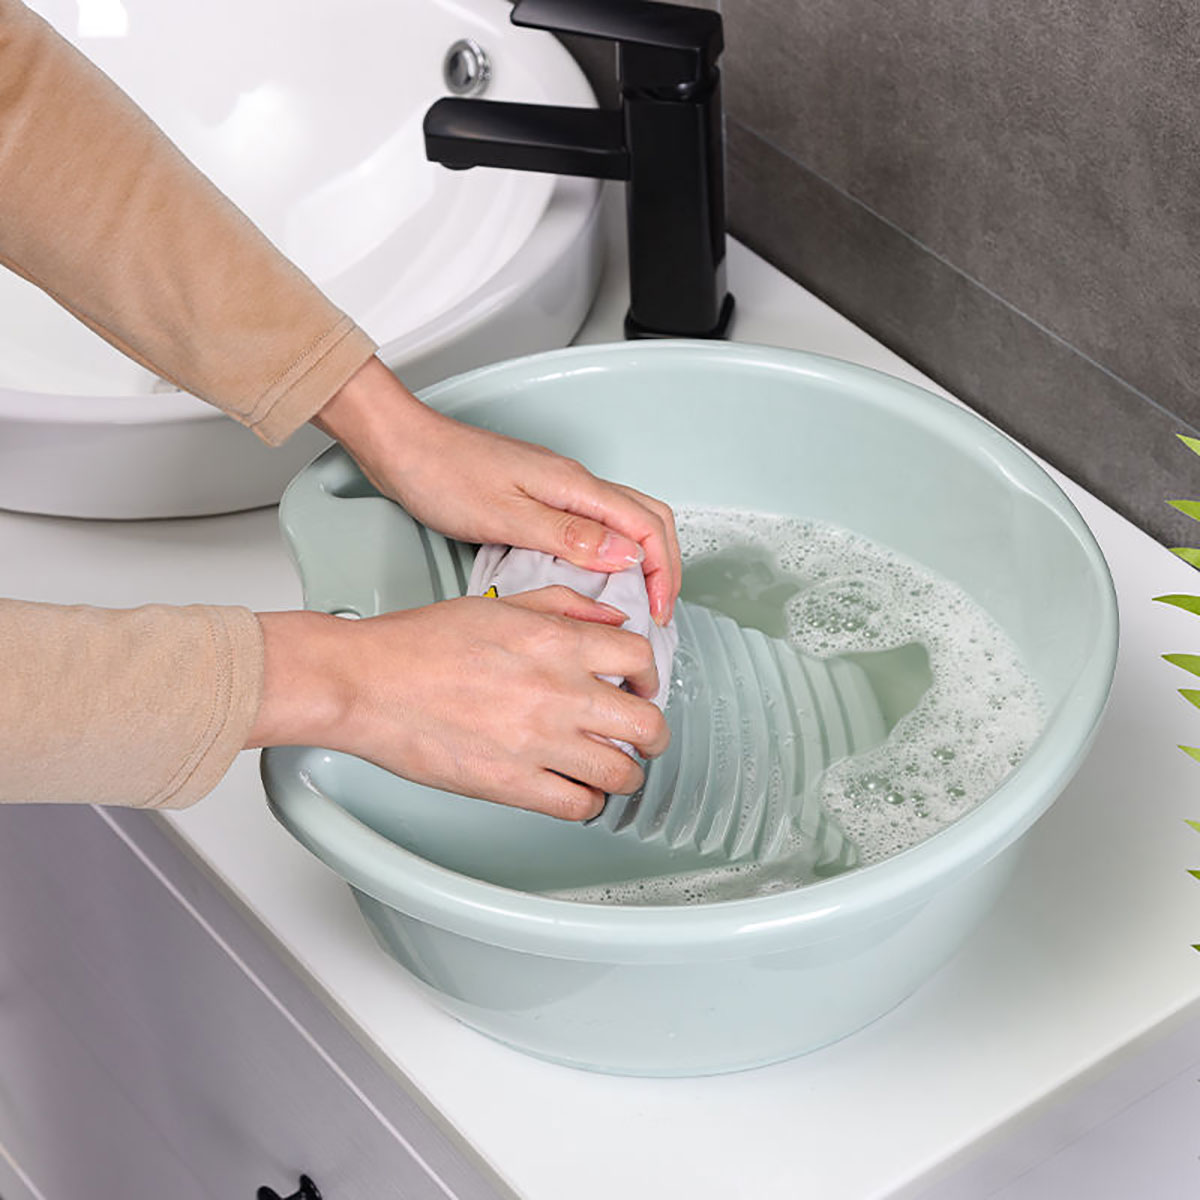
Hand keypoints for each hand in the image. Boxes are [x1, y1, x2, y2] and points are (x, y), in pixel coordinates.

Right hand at [247, 588, 669, 818]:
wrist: (366, 683)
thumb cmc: (420, 643)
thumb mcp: (499, 603)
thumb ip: (563, 605)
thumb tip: (610, 616)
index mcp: (556, 643)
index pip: (640, 657)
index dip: (650, 674)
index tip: (643, 685)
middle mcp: (557, 692)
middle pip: (646, 723)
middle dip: (653, 733)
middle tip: (644, 737)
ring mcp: (538, 743)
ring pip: (621, 772)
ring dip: (625, 772)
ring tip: (613, 769)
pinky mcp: (511, 785)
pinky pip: (578, 806)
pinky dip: (587, 802)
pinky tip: (575, 791)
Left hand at [312, 357, 680, 623]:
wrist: (402, 446)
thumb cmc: (441, 474)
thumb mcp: (506, 516)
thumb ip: (569, 537)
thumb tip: (626, 555)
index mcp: (574, 486)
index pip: (646, 525)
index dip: (663, 572)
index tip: (659, 610)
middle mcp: (575, 483)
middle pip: (648, 517)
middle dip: (664, 565)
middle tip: (659, 608)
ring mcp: (560, 487)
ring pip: (625, 518)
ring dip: (641, 557)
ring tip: (636, 599)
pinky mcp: (541, 495)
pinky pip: (596, 523)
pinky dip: (611, 552)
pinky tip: (595, 576)